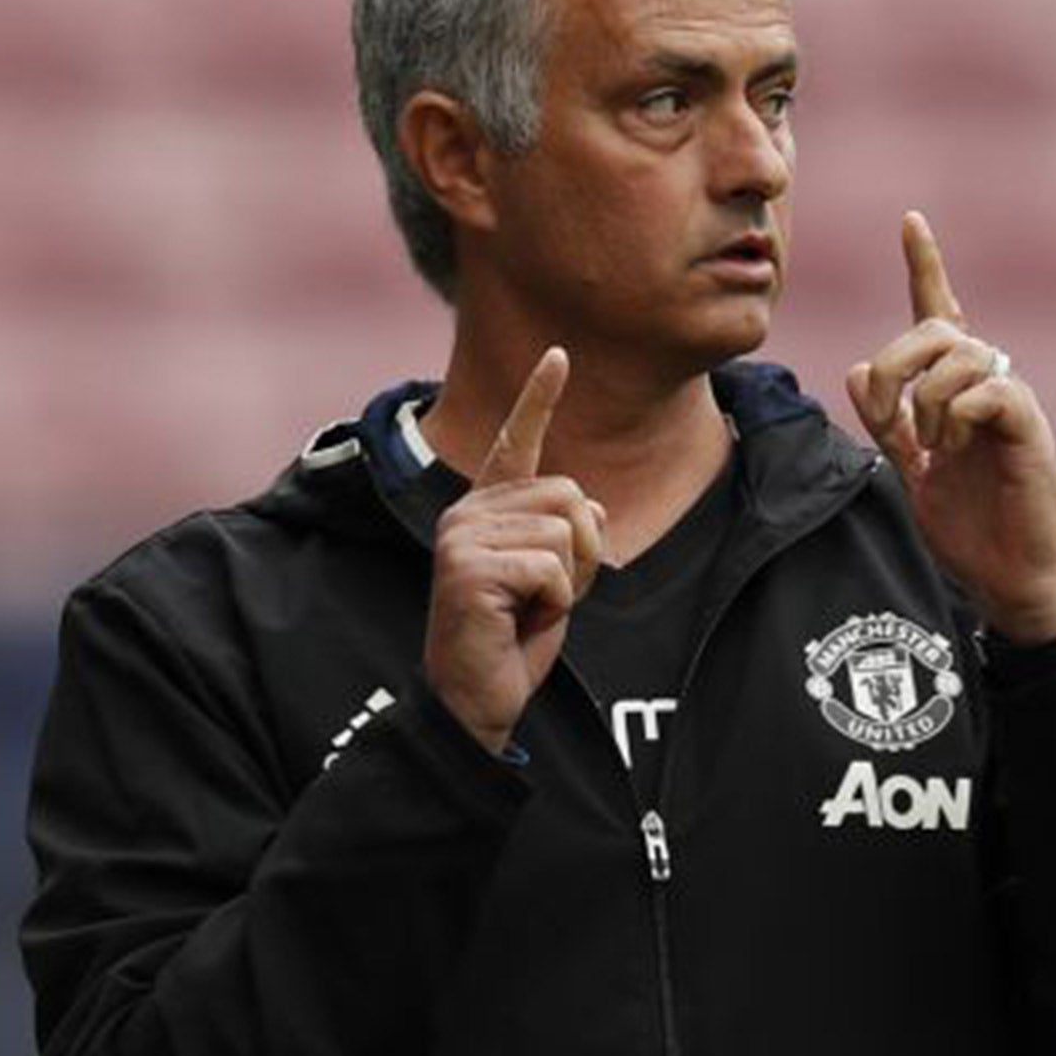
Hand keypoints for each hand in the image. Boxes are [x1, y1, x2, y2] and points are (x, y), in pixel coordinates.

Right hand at [424, 348, 605, 753]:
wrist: (473, 701)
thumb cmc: (512, 640)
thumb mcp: (554, 578)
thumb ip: (569, 535)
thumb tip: (594, 507)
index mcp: (485, 509)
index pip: (517, 442)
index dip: (539, 397)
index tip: (559, 354)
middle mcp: (466, 512)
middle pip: (573, 496)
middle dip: (582, 553)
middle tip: (543, 596)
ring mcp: (462, 537)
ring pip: (568, 531)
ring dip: (569, 581)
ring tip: (528, 610)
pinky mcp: (468, 568)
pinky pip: (553, 568)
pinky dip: (555, 603)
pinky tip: (518, 622)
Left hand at [846, 212, 1055, 643]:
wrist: (1009, 582)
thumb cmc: (969, 530)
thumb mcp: (911, 472)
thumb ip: (887, 424)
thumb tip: (855, 369)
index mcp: (956, 391)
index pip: (940, 313)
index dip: (926, 266)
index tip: (911, 220)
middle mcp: (987, 385)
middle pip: (936, 327)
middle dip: (896, 362)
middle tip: (887, 412)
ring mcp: (1011, 404)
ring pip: (960, 354)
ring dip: (926, 398)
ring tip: (930, 446)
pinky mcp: (1029, 428)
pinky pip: (989, 390)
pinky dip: (957, 415)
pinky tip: (952, 452)